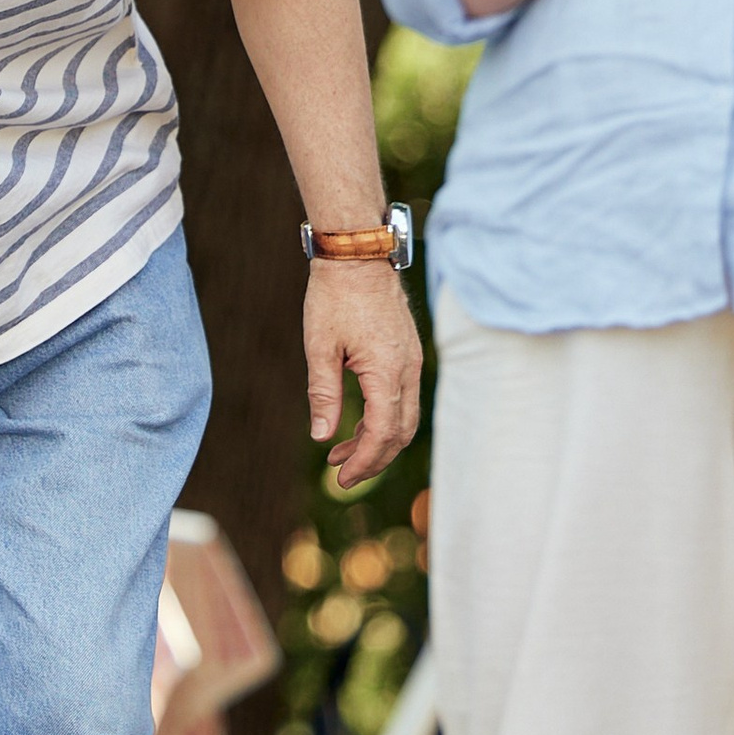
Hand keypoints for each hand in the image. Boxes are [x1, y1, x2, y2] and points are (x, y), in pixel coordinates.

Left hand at [306, 260, 423, 490]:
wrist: (358, 255)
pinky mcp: (408, 355)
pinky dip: (381, 419)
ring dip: (375, 441)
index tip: (341, 479)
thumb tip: (322, 436)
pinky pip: (402, 398)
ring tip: (339, 454)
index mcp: (387, 371)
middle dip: (372, 459)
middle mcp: (408, 370)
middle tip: (341, 475)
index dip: (364, 461)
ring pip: (403, 418)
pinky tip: (354, 424)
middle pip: (399, 432)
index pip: (382, 433)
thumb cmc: (335, 296)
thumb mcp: (320, 347)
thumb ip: (324, 394)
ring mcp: (412, 362)